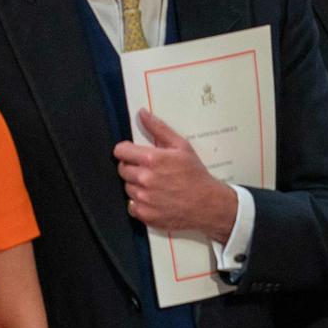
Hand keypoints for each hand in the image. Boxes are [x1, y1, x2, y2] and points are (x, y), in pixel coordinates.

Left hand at [114, 108, 237, 242]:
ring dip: (136, 185)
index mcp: (152, 159)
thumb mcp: (181, 146)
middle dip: (132, 167)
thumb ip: (159, 129)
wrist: (207, 204)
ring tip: (155, 185)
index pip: (121, 151)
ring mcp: (143, 198)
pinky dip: (140, 203)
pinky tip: (154, 199)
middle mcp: (144, 179)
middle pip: (122, 169)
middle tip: (149, 170)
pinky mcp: (144, 214)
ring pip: (127, 187)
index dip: (126, 151)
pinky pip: (131, 205)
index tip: (133, 154)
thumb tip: (142, 114)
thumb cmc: (195, 174)